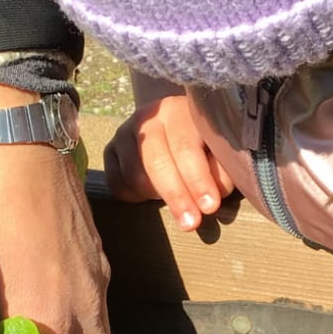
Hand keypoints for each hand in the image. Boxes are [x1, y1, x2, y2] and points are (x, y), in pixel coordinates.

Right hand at [104, 96, 235, 230]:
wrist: (175, 128)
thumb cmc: (205, 143)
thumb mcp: (220, 150)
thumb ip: (222, 168)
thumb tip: (217, 190)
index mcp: (180, 111)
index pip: (185, 148)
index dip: (198, 180)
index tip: (209, 207)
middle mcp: (149, 117)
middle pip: (156, 162)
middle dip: (176, 196)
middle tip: (191, 222)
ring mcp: (124, 132)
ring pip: (134, 175)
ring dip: (157, 197)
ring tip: (178, 206)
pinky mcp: (110, 150)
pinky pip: (117, 183)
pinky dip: (135, 197)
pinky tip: (153, 198)